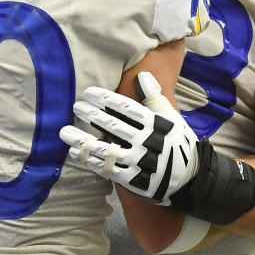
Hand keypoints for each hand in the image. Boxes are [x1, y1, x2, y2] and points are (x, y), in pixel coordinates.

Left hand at [60, 71, 197, 204]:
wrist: (189, 177)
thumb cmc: (177, 141)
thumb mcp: (170, 116)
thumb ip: (154, 97)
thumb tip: (142, 74)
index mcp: (155, 123)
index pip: (126, 108)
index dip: (106, 99)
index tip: (89, 92)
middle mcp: (146, 142)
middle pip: (113, 126)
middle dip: (92, 115)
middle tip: (76, 106)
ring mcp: (138, 162)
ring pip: (105, 150)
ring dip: (82, 140)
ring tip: (64, 132)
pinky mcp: (133, 179)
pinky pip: (107, 168)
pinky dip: (90, 160)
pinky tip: (76, 152)